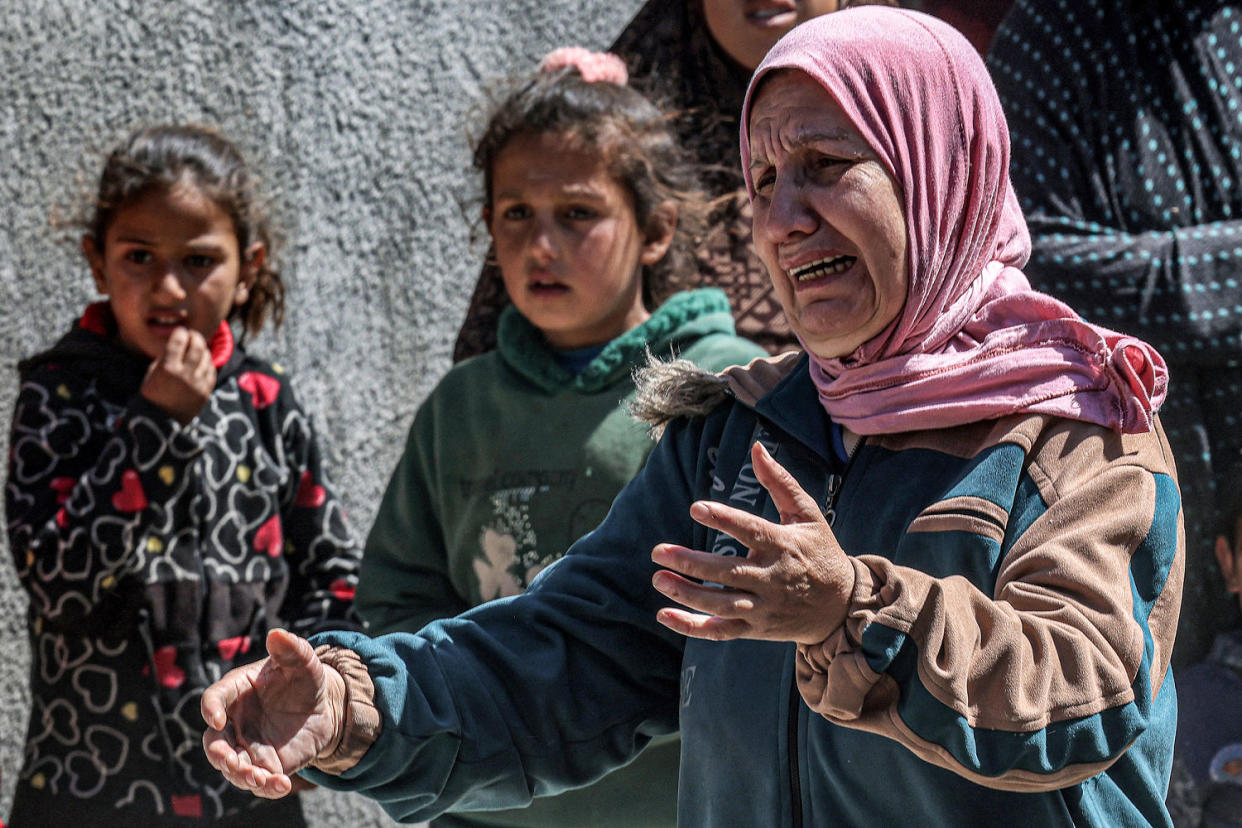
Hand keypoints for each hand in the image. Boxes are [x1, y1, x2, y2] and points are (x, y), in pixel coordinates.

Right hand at [141, 327, 214, 423]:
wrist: (162, 422)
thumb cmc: (152, 396)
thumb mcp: (151, 375)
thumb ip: (164, 358)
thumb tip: (177, 344)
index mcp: (168, 369)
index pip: (178, 343)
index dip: (181, 333)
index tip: (180, 330)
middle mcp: (185, 375)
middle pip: (197, 347)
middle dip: (195, 337)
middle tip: (192, 334)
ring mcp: (198, 384)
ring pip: (206, 358)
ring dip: (202, 349)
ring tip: (197, 346)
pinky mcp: (206, 391)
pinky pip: (211, 371)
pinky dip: (208, 362)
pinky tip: (203, 360)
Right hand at [201, 629, 346, 797]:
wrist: (322, 707)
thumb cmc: (304, 679)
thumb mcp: (303, 662)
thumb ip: (291, 649)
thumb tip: (277, 634)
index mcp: (236, 691)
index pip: (214, 698)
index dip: (211, 708)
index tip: (217, 718)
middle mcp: (234, 722)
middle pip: (214, 743)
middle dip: (218, 754)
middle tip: (231, 761)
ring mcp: (246, 746)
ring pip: (232, 767)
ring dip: (241, 776)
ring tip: (261, 779)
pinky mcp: (263, 765)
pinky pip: (258, 781)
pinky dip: (266, 787)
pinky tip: (281, 786)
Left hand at [651, 441, 854, 644]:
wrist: (842, 607)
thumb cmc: (820, 552)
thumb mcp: (807, 514)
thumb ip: (780, 482)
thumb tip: (757, 447)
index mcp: (783, 545)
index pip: (751, 531)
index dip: (724, 520)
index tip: (696, 508)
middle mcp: (772, 578)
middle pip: (728, 572)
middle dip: (691, 563)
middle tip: (658, 552)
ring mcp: (764, 606)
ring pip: (721, 604)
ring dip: (687, 595)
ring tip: (659, 579)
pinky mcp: (756, 627)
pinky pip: (721, 631)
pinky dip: (693, 627)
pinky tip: (664, 615)